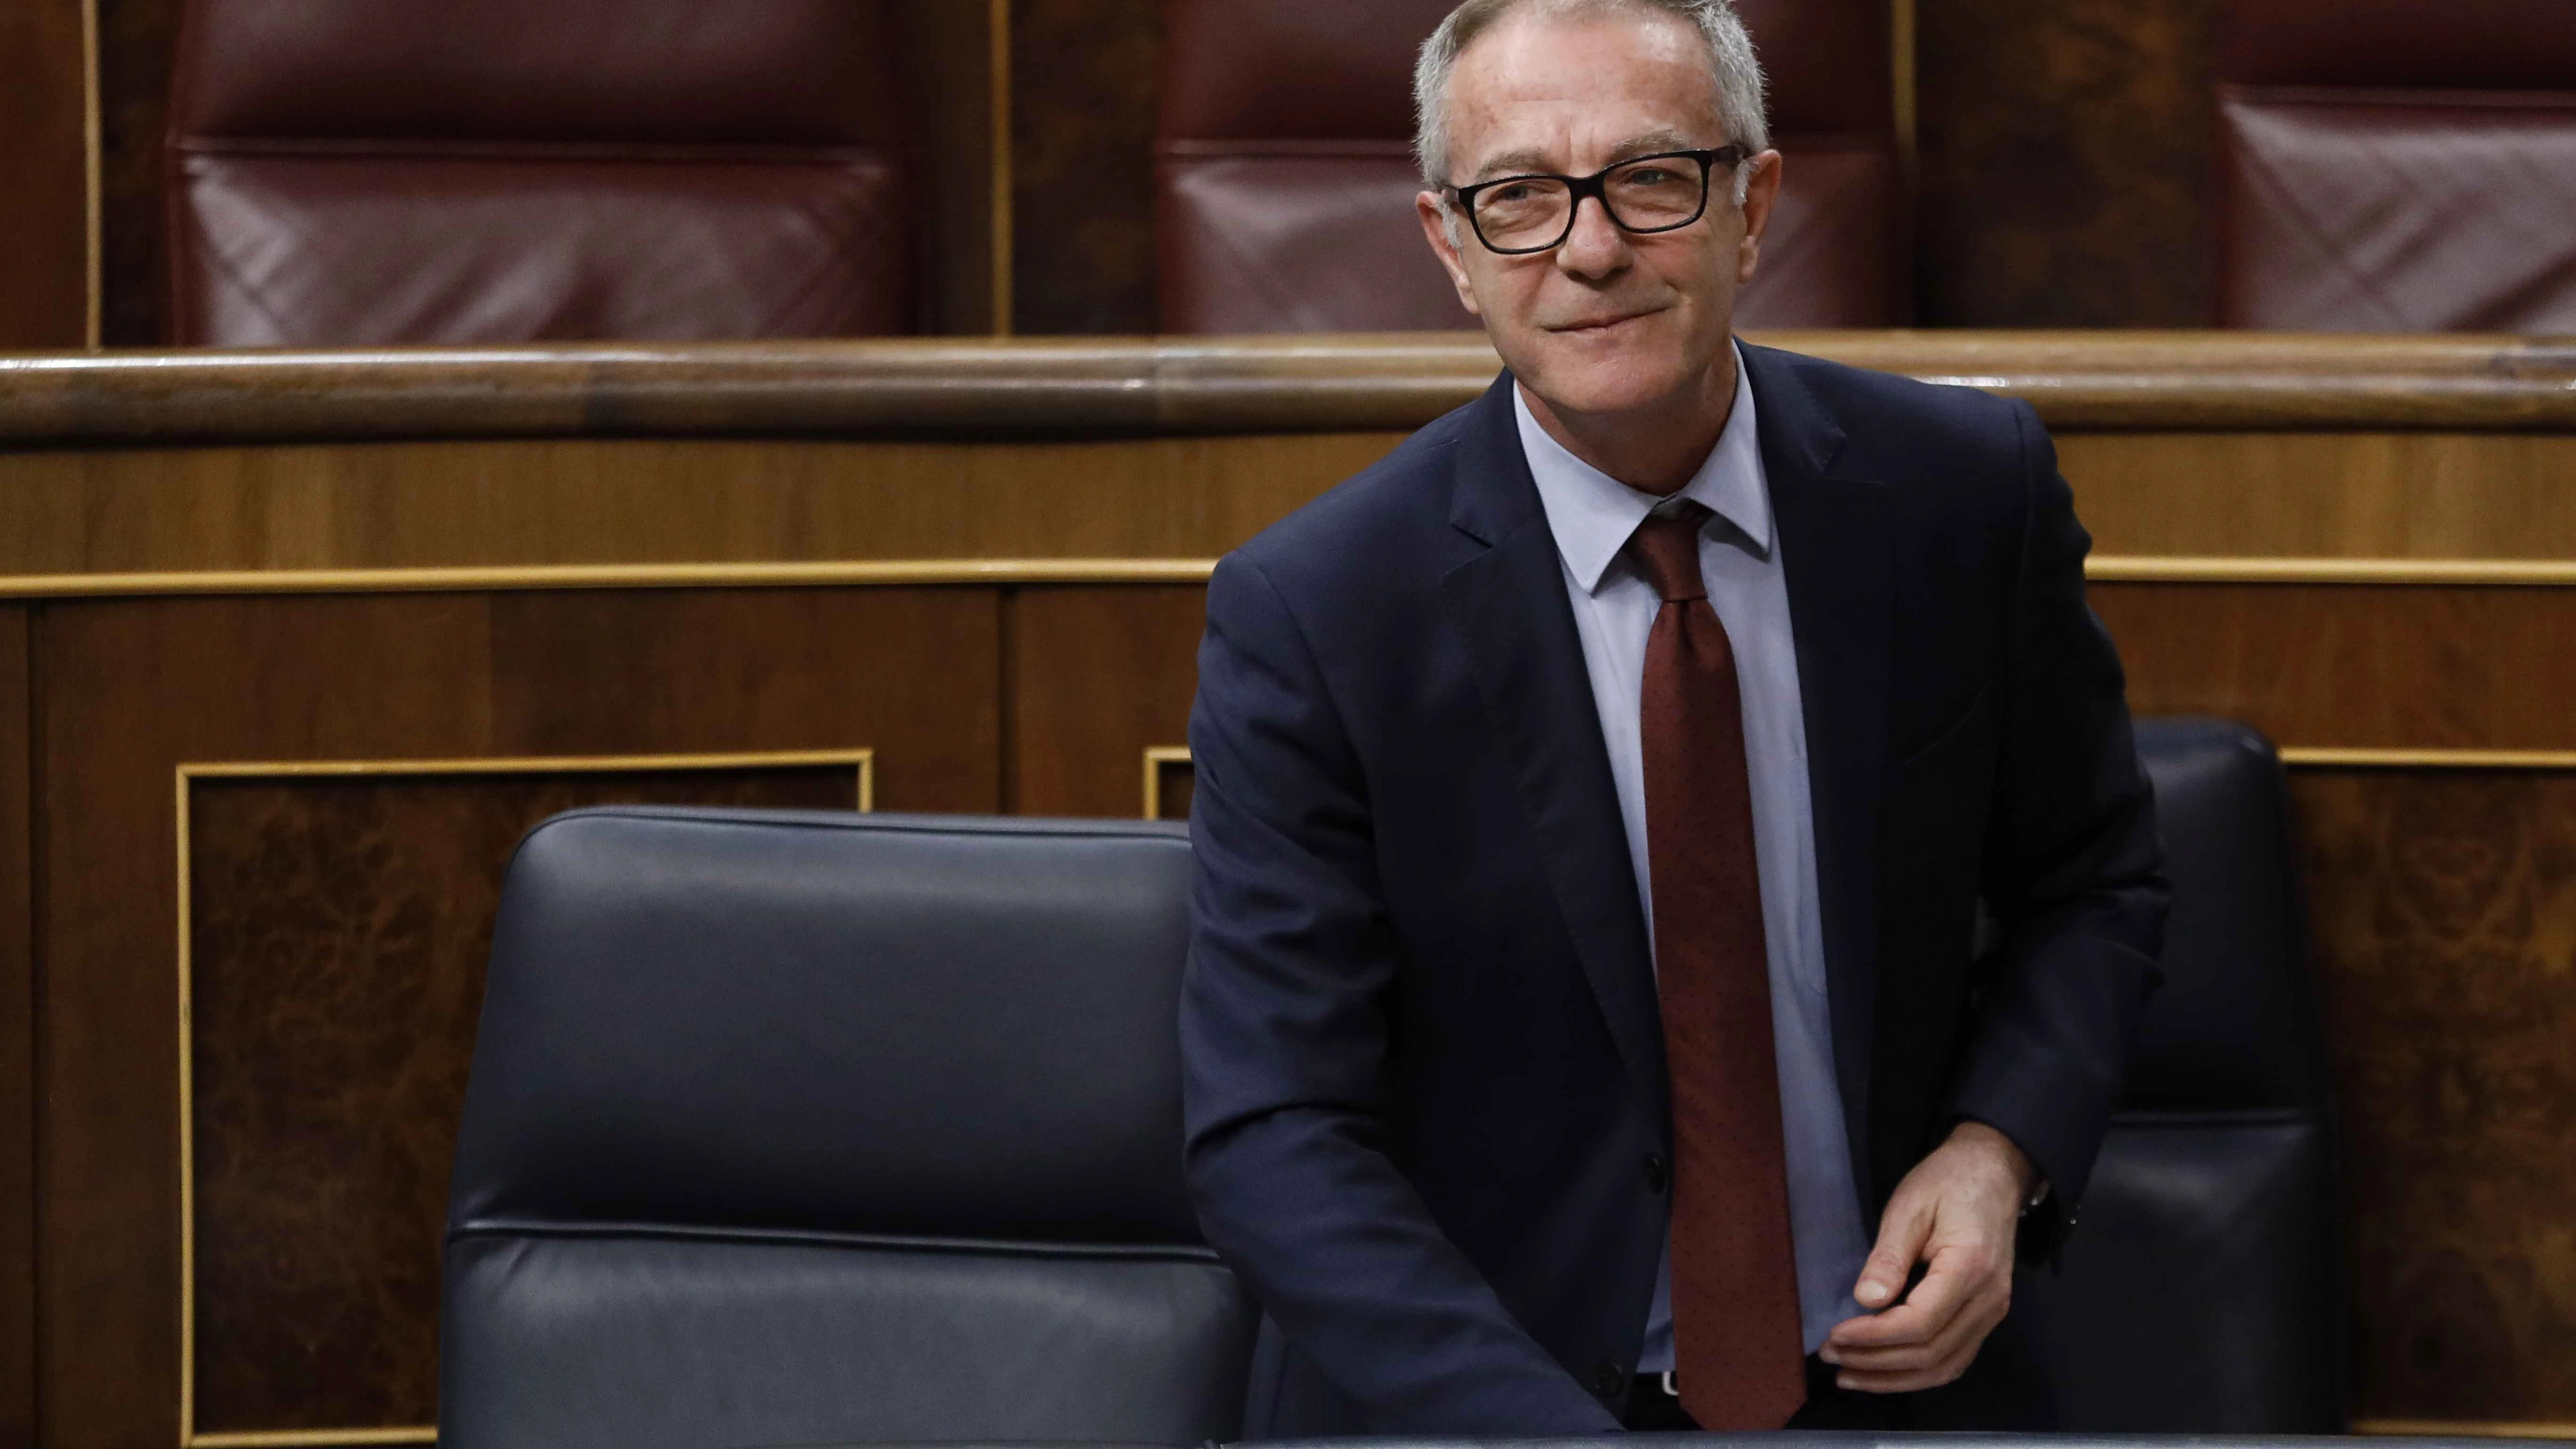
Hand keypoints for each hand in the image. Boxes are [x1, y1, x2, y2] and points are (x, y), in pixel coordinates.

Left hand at [1818, 1120, 2034, 1392]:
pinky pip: (1955, 1359)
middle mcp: (1988, 1300)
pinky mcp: (1987, 1316)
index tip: (1835, 1335)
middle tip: (1831, 1356)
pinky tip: (1884, 1372)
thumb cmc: (1947, 1183)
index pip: (1920, 1323)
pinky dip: (1917, 1373)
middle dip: (1875, 1362)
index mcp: (1970, 1268)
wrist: (1993, 1173)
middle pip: (1930, 1353)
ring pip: (1944, 1366)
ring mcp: (1992, 1312)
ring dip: (1893, 1377)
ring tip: (1849, 1374)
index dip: (1873, 1337)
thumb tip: (1867, 1300)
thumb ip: (1889, 1256)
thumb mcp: (1909, 1207)